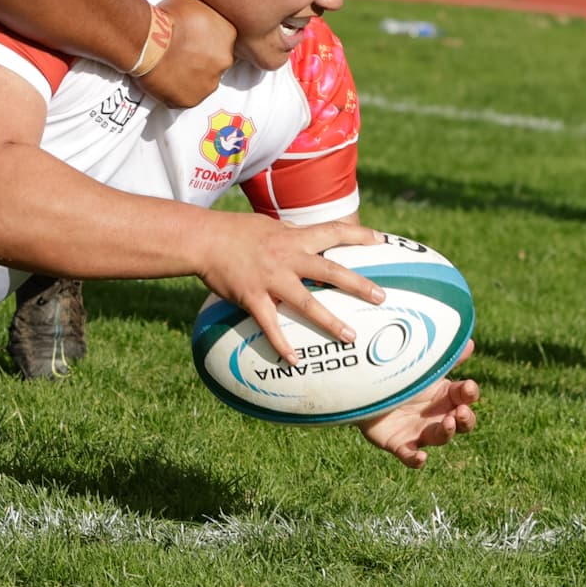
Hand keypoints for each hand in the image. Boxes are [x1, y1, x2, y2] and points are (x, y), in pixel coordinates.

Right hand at [134, 0, 235, 105]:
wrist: (147, 39)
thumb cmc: (167, 15)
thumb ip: (204, 7)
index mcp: (229, 34)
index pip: (222, 40)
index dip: (205, 39)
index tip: (190, 38)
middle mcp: (225, 61)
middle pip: (215, 62)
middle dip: (200, 59)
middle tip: (179, 53)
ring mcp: (209, 83)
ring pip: (202, 81)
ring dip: (190, 76)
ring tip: (169, 67)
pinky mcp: (191, 100)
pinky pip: (185, 97)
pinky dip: (176, 91)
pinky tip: (163, 79)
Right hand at [199, 218, 384, 366]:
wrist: (204, 239)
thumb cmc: (236, 231)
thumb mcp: (269, 225)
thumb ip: (290, 233)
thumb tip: (307, 234)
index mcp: (293, 238)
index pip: (332, 231)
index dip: (358, 235)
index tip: (381, 241)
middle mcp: (287, 258)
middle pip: (330, 271)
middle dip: (357, 284)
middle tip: (381, 297)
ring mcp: (271, 279)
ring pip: (307, 302)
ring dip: (330, 321)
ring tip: (350, 336)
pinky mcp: (252, 297)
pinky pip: (270, 324)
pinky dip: (282, 344)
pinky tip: (294, 361)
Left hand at [357, 342, 479, 468]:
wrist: (365, 391)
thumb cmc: (399, 378)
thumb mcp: (421, 367)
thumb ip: (444, 357)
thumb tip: (470, 342)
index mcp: (445, 396)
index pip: (465, 396)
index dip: (470, 393)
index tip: (468, 386)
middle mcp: (437, 417)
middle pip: (462, 422)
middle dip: (465, 418)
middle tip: (460, 412)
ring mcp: (421, 432)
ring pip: (441, 437)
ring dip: (446, 432)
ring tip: (446, 423)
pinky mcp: (401, 444)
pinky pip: (411, 455)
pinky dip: (416, 458)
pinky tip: (421, 457)